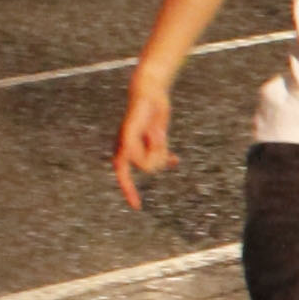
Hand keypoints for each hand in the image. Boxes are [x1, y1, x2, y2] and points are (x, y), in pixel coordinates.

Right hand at [111, 78, 173, 209]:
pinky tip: (176, 160)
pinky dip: (169, 158)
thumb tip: (139, 166)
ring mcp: (144, 148)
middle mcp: (132, 152)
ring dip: (162, 148)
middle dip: (155, 155)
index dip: (129, 191)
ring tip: (157, 132)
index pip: (124, 176)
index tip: (137, 206)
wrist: (149, 93)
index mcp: (123, 150)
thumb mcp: (132, 131)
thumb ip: (132, 149)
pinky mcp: (156, 142)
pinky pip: (164, 157)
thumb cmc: (138, 110)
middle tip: (153, 135)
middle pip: (150, 167)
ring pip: (159, 162)